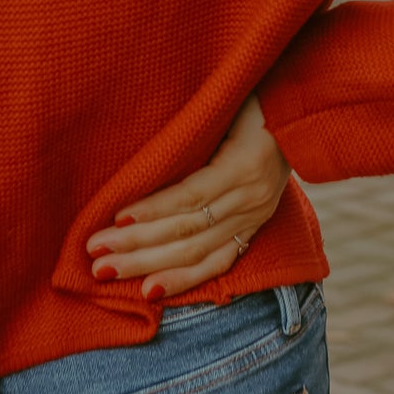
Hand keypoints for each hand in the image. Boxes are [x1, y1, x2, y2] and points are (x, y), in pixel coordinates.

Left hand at [86, 95, 290, 299]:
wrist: (297, 118)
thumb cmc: (251, 101)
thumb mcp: (226, 105)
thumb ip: (193, 128)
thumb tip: (139, 139)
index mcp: (244, 164)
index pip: (191, 196)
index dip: (154, 209)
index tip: (115, 219)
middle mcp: (250, 198)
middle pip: (189, 230)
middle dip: (139, 245)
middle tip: (96, 254)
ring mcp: (253, 218)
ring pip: (198, 252)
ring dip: (149, 266)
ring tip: (109, 271)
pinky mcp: (253, 231)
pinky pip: (218, 264)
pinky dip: (184, 280)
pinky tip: (150, 292)